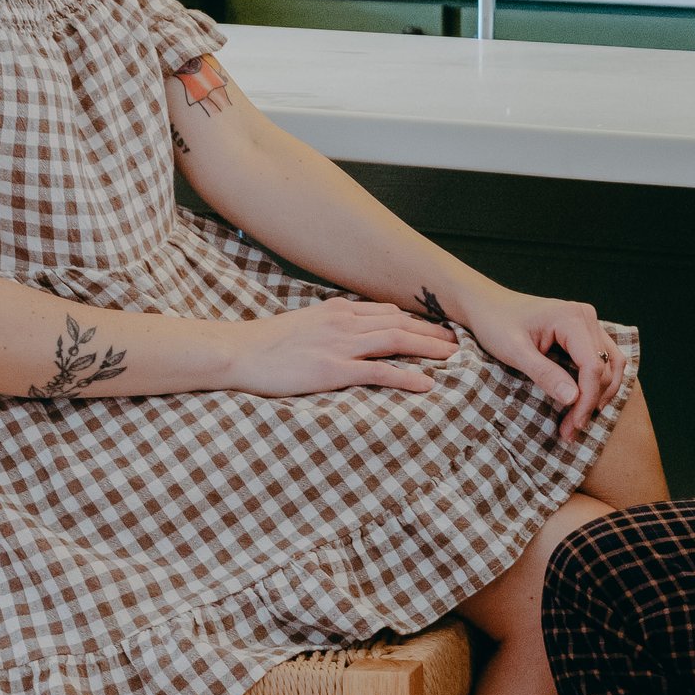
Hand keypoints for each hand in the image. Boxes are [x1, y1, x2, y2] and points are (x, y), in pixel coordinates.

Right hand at [228, 299, 459, 397]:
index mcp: (337, 310)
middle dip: (431, 332)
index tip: (434, 329)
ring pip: (396, 341)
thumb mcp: (303, 324)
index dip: (415, 320)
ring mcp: (339, 345)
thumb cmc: (265, 343)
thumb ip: (329, 325)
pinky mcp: (333, 370)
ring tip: (452, 358)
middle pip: (399, 323)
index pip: (387, 311)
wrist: (238, 352)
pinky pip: (378, 372)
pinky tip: (426, 384)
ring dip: (429, 349)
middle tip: (456, 342)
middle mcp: (343, 322)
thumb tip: (349, 329)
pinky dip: (406, 376)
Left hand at [451, 283, 622, 445]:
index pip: (593, 366)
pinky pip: (604, 359)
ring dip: (601, 394)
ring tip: (579, 420)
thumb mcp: (514, 351)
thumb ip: (545, 374)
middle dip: (591, 402)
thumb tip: (574, 399)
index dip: (586, 400)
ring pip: (612, 364)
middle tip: (571, 430)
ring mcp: (588, 322)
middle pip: (605, 368)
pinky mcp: (584, 331)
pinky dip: (598, 382)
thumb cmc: (496, 323)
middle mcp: (586, 316)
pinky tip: (583, 401)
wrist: (487, 304)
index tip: (572, 427)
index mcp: (571, 318)